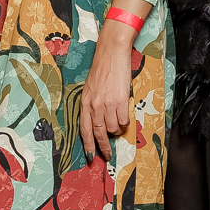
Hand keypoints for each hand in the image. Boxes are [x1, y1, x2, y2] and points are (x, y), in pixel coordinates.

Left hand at [79, 28, 135, 162]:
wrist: (112, 54)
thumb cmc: (102, 69)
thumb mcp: (90, 88)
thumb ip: (92, 105)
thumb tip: (98, 122)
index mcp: (84, 103)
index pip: (84, 130)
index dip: (87, 145)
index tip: (90, 156)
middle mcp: (94, 106)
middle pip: (99, 134)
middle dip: (104, 148)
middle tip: (108, 155)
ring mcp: (107, 104)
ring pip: (113, 129)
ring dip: (117, 130)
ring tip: (119, 124)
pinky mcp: (120, 101)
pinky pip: (123, 121)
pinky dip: (125, 122)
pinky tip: (124, 115)